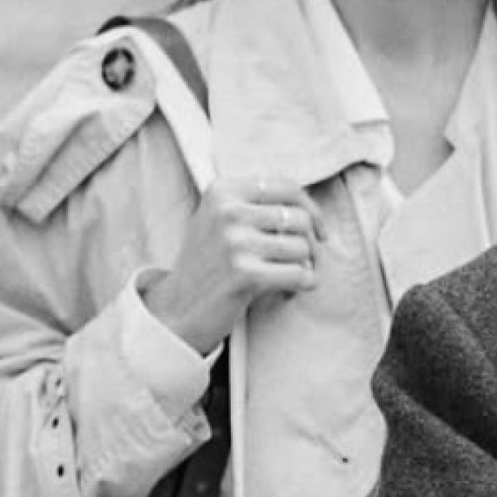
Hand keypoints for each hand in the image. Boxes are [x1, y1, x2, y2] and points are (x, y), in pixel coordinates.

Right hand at [141, 176, 322, 353]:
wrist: (176, 309)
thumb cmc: (208, 265)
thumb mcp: (220, 221)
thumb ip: (256, 205)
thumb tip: (310, 207)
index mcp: (223, 190)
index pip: (288, 187)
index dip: (313, 210)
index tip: (319, 232)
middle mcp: (228, 211)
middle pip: (301, 218)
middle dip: (311, 245)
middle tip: (301, 263)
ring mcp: (235, 242)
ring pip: (304, 248)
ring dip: (306, 268)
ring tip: (287, 280)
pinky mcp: (245, 274)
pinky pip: (301, 275)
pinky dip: (303, 285)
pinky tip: (287, 292)